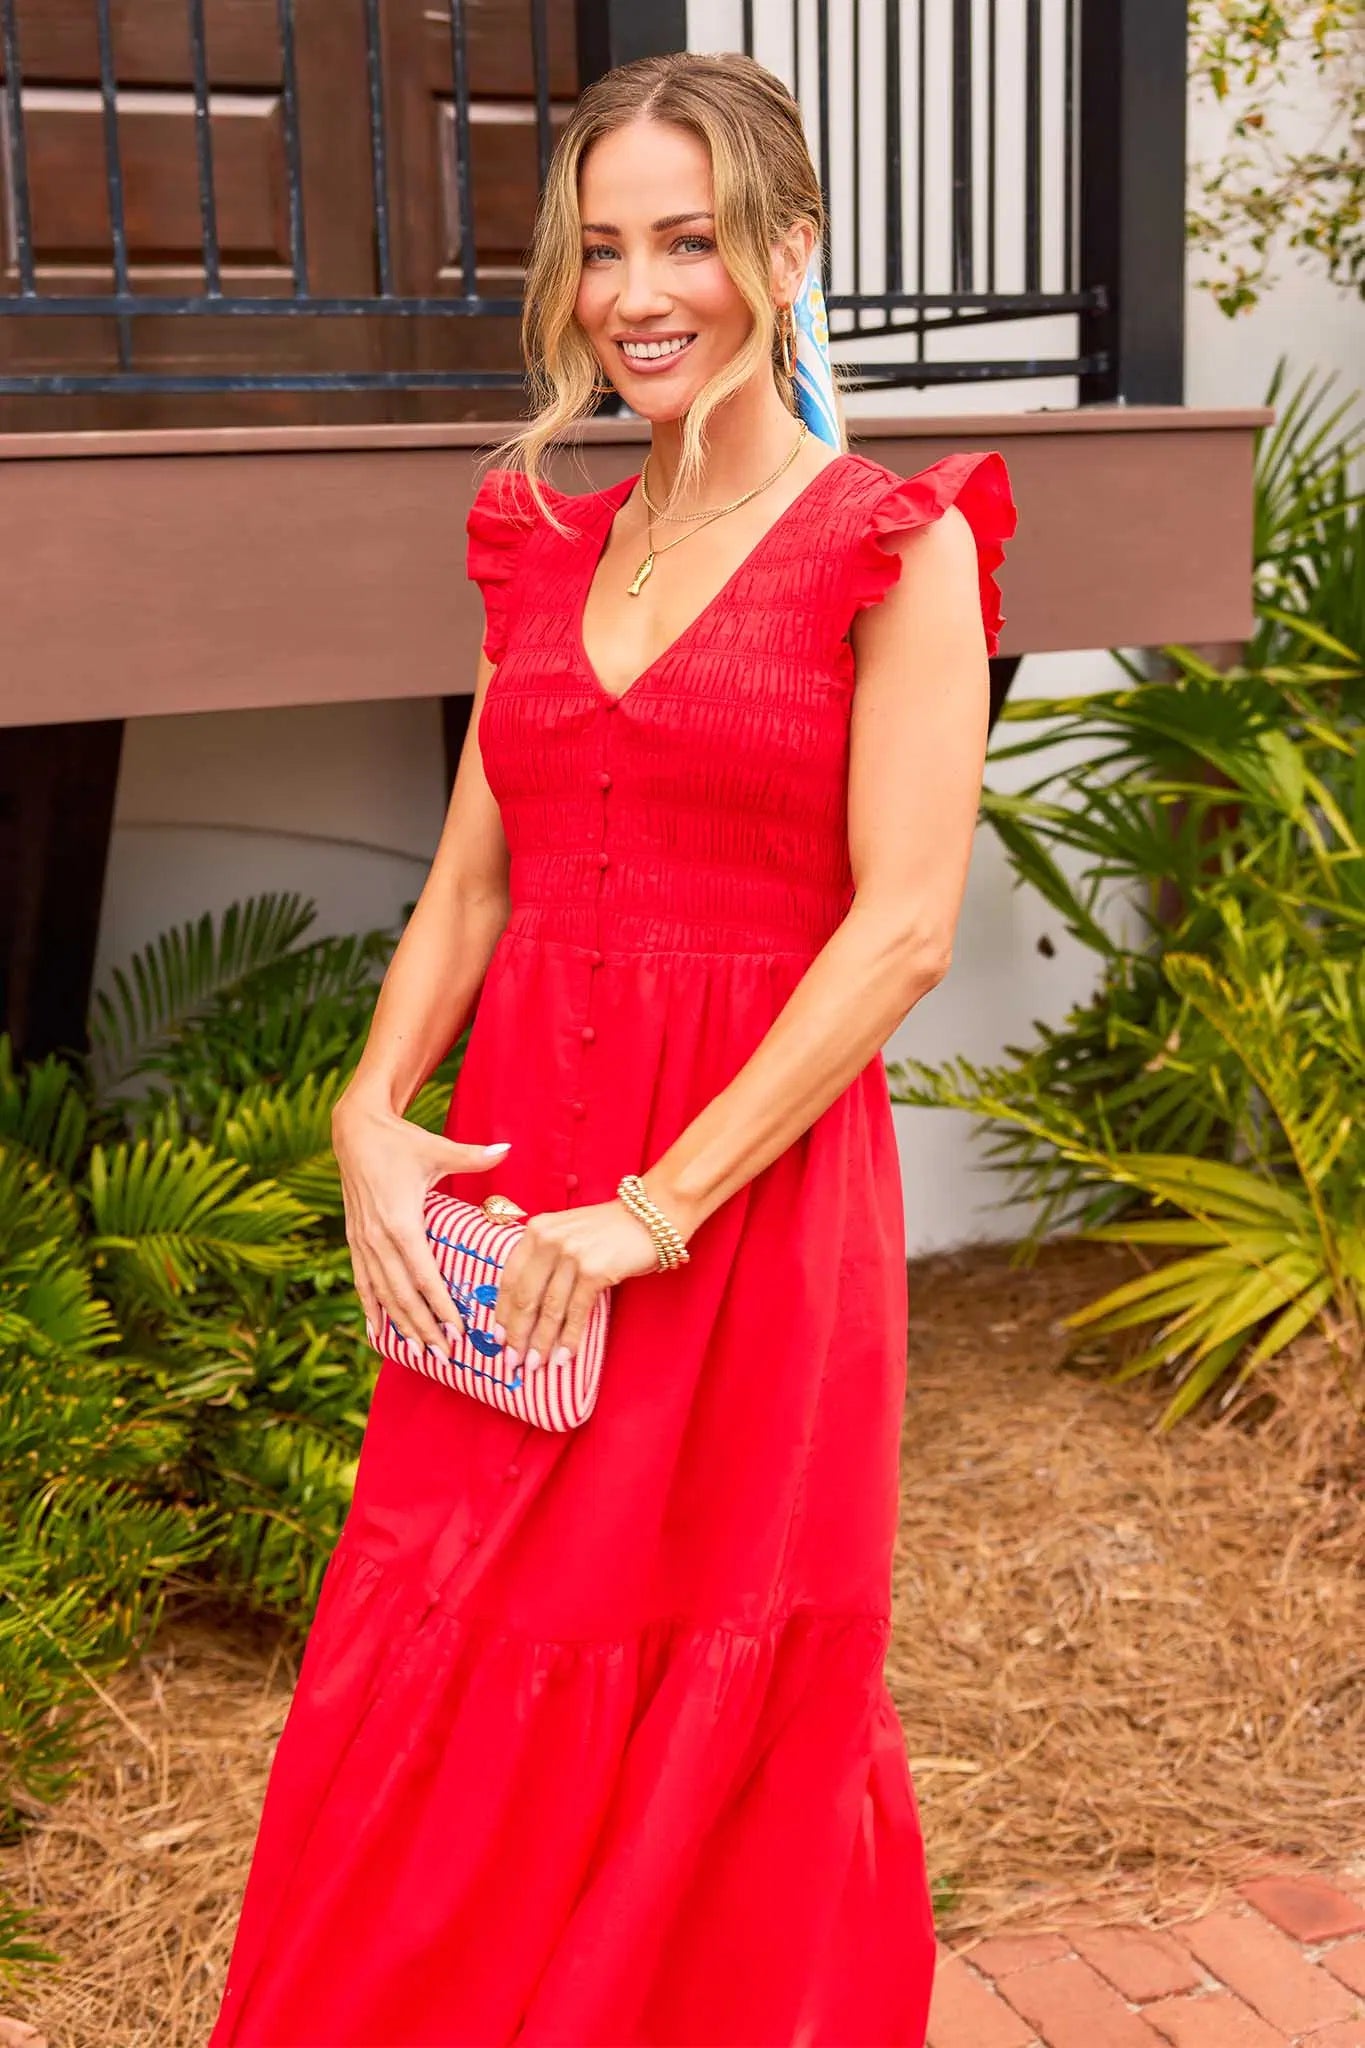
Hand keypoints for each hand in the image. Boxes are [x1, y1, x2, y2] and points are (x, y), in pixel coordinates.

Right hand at [333, 1092, 509, 1364]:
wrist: (353, 1131)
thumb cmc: (399, 1140)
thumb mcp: (436, 1148)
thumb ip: (472, 1156)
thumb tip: (506, 1149)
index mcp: (401, 1220)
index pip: (424, 1275)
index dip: (440, 1305)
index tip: (458, 1331)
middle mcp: (378, 1237)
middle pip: (402, 1293)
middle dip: (424, 1326)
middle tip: (445, 1355)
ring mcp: (362, 1240)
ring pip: (381, 1293)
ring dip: (400, 1324)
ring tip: (420, 1351)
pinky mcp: (354, 1239)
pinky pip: (362, 1281)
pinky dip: (370, 1307)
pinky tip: (377, 1331)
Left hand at [491, 1199, 667, 1373]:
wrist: (652, 1214)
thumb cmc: (609, 1229)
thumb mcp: (567, 1233)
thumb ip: (545, 1258)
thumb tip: (527, 1308)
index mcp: (537, 1230)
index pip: (510, 1278)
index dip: (502, 1312)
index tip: (498, 1337)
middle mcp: (549, 1240)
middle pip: (525, 1297)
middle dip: (517, 1334)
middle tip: (512, 1361)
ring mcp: (572, 1255)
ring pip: (549, 1309)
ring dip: (541, 1342)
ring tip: (535, 1365)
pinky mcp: (595, 1270)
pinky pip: (576, 1312)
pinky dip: (569, 1338)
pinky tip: (564, 1356)